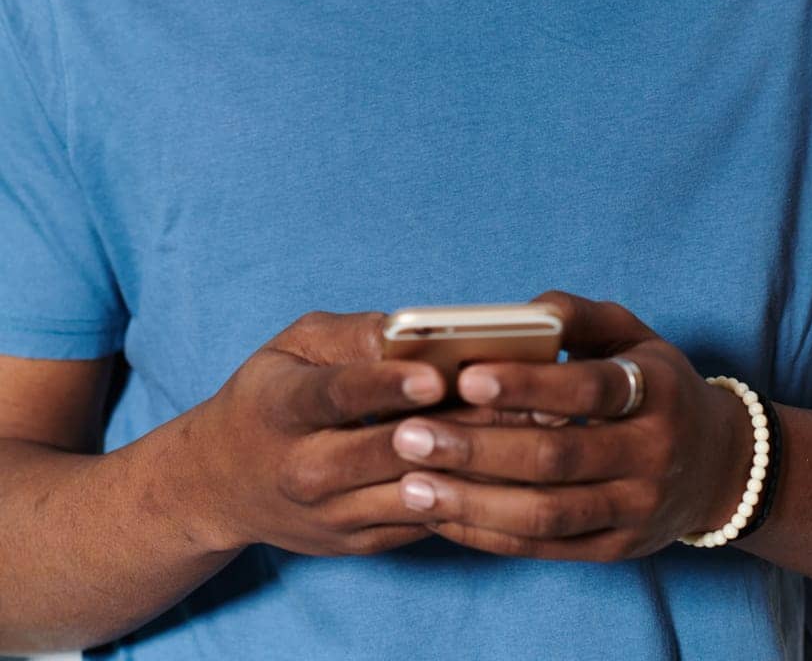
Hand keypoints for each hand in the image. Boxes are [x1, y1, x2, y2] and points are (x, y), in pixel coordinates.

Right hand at [187, 309, 543, 557]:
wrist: (221, 484)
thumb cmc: (270, 397)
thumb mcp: (293, 346)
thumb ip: (350, 334)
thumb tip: (409, 329)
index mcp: (284, 408)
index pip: (339, 395)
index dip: (389, 385)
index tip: (437, 375)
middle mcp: (305, 468)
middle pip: (388, 450)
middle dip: (456, 423)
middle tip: (519, 396)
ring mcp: (333, 514)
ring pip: (416, 491)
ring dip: (475, 460)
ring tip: (531, 427)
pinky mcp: (360, 542)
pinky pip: (424, 520)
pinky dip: (469, 492)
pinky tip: (513, 463)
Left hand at [389, 290, 753, 558]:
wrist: (720, 465)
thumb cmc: (657, 383)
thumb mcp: (633, 334)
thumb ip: (579, 316)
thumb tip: (523, 311)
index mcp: (656, 392)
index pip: (590, 388)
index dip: (529, 384)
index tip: (467, 375)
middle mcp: (652, 455)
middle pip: (556, 459)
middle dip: (476, 448)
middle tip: (410, 436)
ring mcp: (635, 510)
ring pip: (545, 514)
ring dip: (472, 502)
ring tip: (411, 485)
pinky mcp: (617, 549)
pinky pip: (545, 548)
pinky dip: (489, 535)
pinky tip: (442, 516)